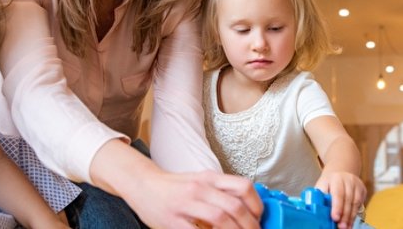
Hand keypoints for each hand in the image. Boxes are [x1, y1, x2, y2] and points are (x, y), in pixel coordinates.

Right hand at [127, 170, 261, 228]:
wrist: (142, 184)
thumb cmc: (174, 187)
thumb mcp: (200, 182)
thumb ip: (220, 192)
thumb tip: (245, 210)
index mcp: (210, 178)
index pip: (242, 186)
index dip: (257, 205)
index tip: (259, 218)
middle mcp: (200, 188)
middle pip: (234, 206)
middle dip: (249, 225)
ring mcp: (185, 203)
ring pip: (220, 218)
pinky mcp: (172, 220)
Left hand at [315, 170, 365, 228]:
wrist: (341, 174)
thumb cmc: (329, 184)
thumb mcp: (322, 186)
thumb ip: (320, 197)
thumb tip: (317, 212)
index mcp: (336, 178)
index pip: (338, 193)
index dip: (337, 207)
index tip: (335, 218)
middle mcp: (348, 180)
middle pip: (348, 199)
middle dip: (344, 215)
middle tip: (341, 226)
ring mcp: (357, 184)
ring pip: (355, 203)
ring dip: (350, 217)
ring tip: (346, 227)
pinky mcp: (363, 190)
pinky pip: (360, 204)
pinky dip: (354, 215)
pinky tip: (350, 222)